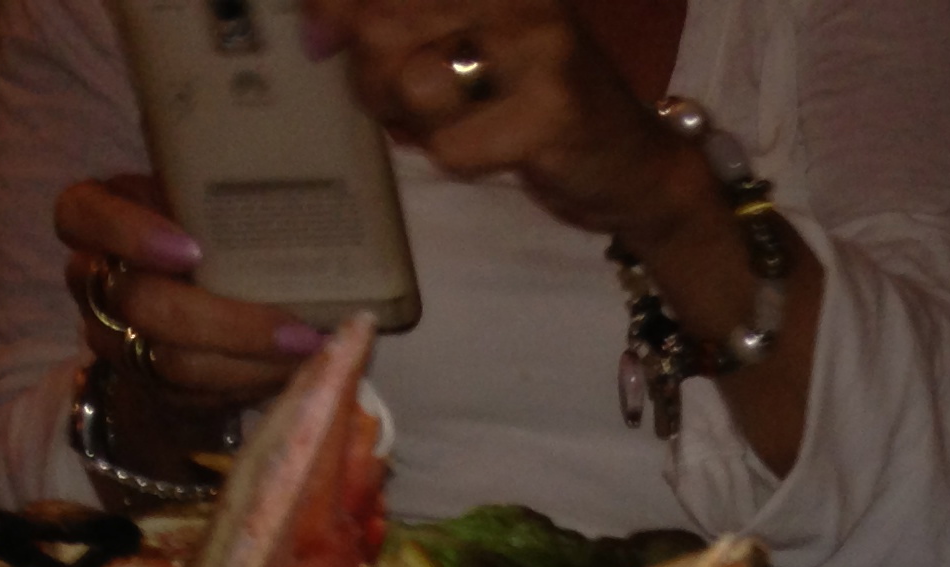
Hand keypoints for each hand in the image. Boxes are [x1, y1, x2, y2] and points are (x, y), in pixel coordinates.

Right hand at [54, 175, 330, 407]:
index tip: (192, 250)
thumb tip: (316, 207)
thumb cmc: (203, 230)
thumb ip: (224, 198)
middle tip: (297, 329)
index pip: (82, 214)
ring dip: (250, 363)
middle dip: (228, 323)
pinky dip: (249, 384)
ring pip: (170, 362)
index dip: (131, 234)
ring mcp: (110, 335)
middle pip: (141, 304)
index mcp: (95, 214)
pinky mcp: (144, 383)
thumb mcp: (200, 200)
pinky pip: (193, 395)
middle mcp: (93, 276)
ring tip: (312, 354)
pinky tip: (294, 372)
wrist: (187, 302)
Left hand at [299, 0, 709, 241]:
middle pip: (382, 26)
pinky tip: (493, 154)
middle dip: (371, 80)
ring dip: (417, 124)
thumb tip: (313, 29)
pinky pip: (453, 147)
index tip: (315, 37)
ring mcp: (539, 49)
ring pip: (413, 85)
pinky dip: (459, 163)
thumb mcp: (472, 42)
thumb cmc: (539, 105)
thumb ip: (399, 25)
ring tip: (454, 127)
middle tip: (399, 108)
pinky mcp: (551, 112)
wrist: (636, 167)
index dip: (333, 7)